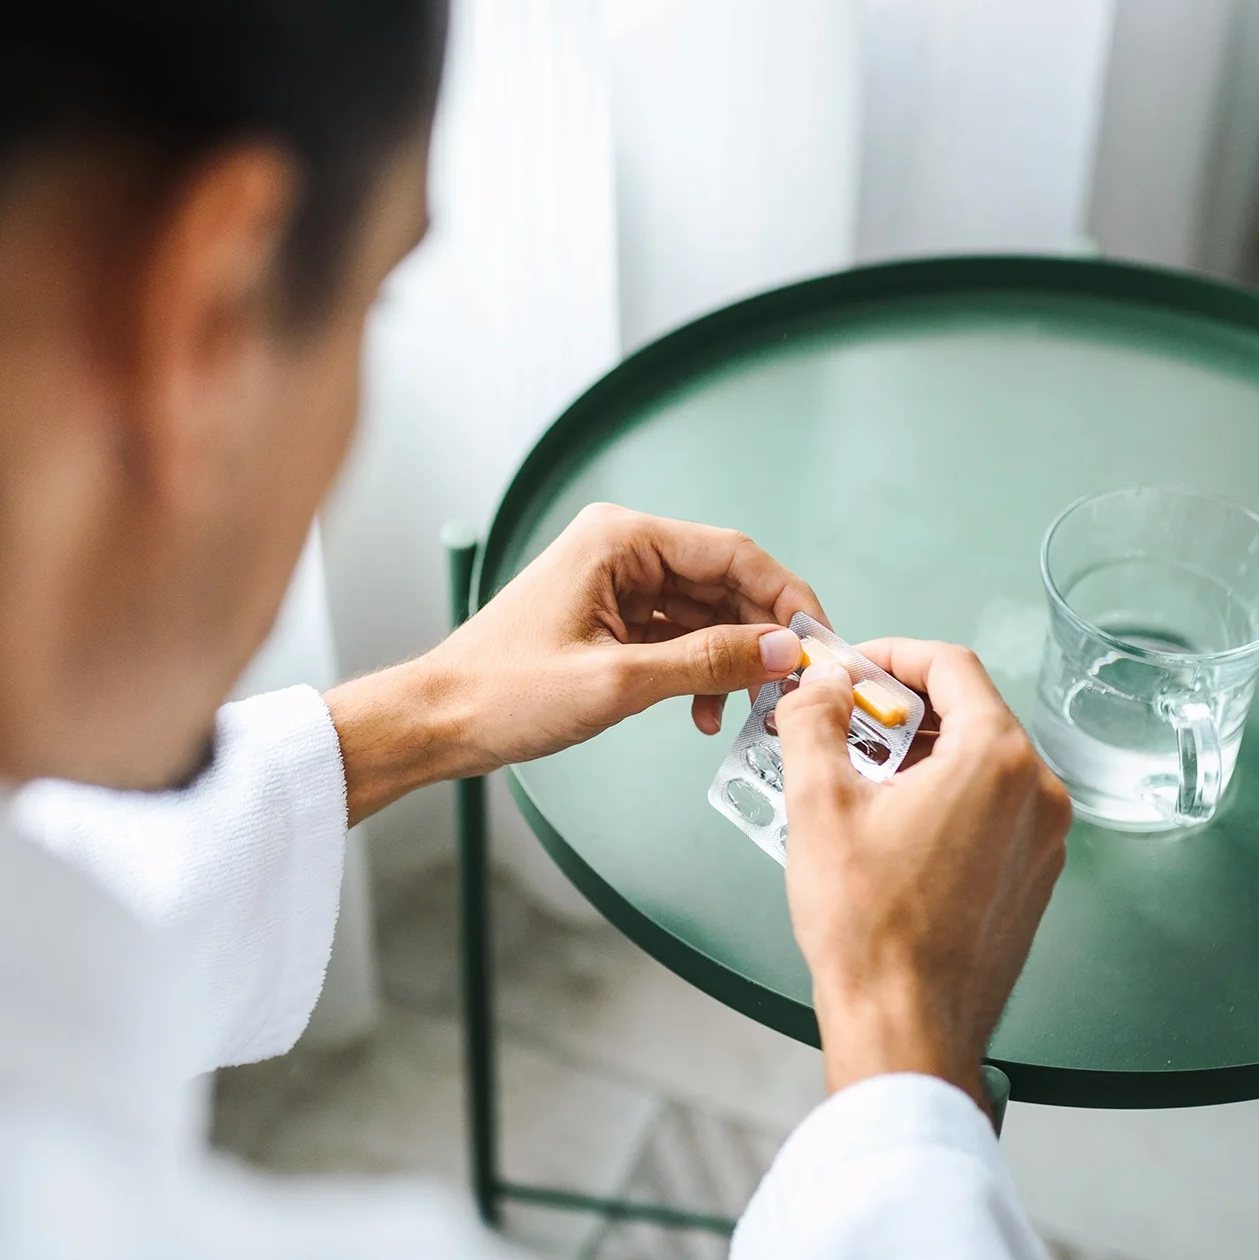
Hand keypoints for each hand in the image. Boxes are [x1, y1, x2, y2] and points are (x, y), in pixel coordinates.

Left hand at [325, 503, 822, 819]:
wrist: (439, 721)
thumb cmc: (504, 693)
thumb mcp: (619, 682)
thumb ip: (708, 661)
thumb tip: (783, 651)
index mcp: (619, 538)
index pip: (733, 554)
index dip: (786, 598)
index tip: (819, 642)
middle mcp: (620, 548)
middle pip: (725, 581)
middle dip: (761, 637)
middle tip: (791, 687)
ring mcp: (614, 582)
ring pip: (705, 612)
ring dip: (730, 661)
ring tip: (743, 711)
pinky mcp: (609, 617)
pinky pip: (677, 634)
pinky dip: (698, 671)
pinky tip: (701, 712)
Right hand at [775, 639, 1070, 1105]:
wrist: (907, 1026)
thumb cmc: (868, 925)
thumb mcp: (818, 803)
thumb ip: (814, 722)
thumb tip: (819, 684)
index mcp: (997, 759)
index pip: (950, 666)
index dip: (890, 655)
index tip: (847, 670)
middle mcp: (1038, 793)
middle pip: (970, 712)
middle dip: (900, 708)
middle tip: (840, 722)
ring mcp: (1043, 840)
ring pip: (982, 762)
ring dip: (921, 753)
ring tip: (856, 775)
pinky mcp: (1033, 879)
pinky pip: (992, 809)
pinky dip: (945, 795)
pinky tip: (890, 824)